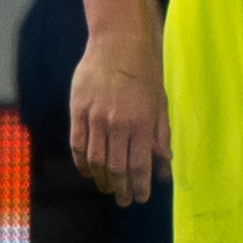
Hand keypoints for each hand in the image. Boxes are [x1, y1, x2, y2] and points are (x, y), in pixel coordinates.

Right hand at [70, 30, 169, 204]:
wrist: (119, 42)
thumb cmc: (146, 71)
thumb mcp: (160, 102)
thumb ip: (161, 135)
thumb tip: (165, 166)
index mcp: (142, 122)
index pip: (139, 164)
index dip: (140, 185)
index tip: (140, 198)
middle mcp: (117, 124)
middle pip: (116, 167)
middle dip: (122, 188)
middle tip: (125, 200)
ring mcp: (95, 118)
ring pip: (95, 160)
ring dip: (102, 179)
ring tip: (108, 189)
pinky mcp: (78, 111)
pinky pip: (78, 145)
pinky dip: (82, 163)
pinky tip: (89, 172)